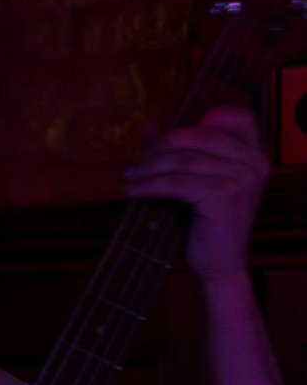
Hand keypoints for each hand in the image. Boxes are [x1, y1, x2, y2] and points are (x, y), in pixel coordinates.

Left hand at [122, 106, 270, 280]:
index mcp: (255, 155)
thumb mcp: (197, 183)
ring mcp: (241, 179)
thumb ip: (180, 153)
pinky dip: (150, 185)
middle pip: (199, 137)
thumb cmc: (208, 226)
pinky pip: (177, 183)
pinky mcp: (223, 197)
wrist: (220, 267)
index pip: (236, 118)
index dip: (203, 119)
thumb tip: (149, 128)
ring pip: (184, 161)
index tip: (171, 138)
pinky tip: (132, 191)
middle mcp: (253, 163)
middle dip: (163, 146)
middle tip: (139, 160)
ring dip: (149, 168)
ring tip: (129, 176)